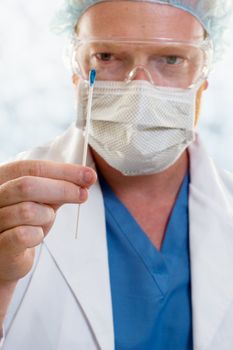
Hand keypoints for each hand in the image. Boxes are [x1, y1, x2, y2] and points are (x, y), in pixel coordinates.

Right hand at [0, 160, 96, 281]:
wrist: (6, 259)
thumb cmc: (23, 225)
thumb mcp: (41, 201)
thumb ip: (58, 188)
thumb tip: (87, 177)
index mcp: (1, 180)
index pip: (30, 168)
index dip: (62, 171)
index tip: (88, 175)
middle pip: (27, 185)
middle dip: (62, 189)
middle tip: (83, 194)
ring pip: (28, 211)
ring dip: (46, 216)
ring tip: (45, 220)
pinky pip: (23, 235)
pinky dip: (38, 235)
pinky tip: (35, 236)